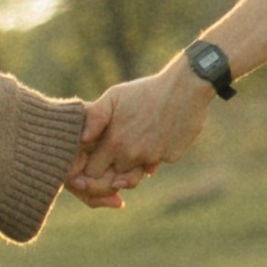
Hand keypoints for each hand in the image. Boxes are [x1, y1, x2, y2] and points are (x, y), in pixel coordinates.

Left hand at [71, 57, 215, 201]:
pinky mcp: (172, 157)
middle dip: (111, 171)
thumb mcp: (114, 96)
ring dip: (132, 165)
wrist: (185, 86)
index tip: (93, 158)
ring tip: (135, 141)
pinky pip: (157, 164)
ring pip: (136, 174)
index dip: (90, 169)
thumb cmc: (144, 90)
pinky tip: (157, 135)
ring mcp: (154, 158)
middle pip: (113, 179)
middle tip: (114, 151)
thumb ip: (94, 117)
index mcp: (115, 143)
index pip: (92, 173)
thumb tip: (82, 139)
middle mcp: (133, 156)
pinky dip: (154, 155)